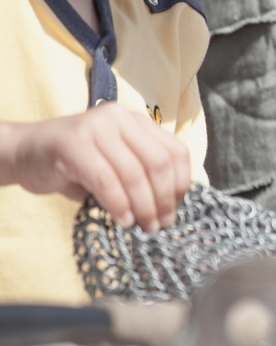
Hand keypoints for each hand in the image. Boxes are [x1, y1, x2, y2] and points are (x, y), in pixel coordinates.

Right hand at [0, 104, 191, 231]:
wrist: (24, 153)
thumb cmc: (74, 166)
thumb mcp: (115, 166)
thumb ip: (140, 176)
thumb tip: (168, 209)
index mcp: (137, 122)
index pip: (175, 152)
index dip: (180, 185)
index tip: (175, 210)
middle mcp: (120, 118)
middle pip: (158, 163)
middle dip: (164, 199)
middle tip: (159, 225)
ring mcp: (97, 128)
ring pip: (134, 173)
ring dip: (143, 207)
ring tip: (143, 227)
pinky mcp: (73, 144)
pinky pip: (105, 179)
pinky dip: (118, 204)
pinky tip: (122, 220)